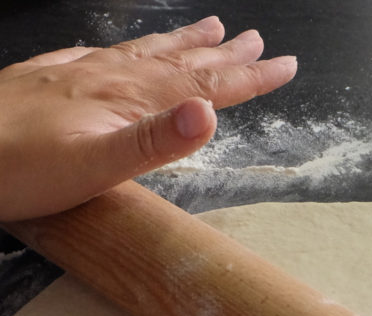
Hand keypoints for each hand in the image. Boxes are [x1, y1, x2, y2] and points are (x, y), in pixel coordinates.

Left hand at [0, 16, 295, 221]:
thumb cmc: (15, 171)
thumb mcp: (92, 167)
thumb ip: (153, 142)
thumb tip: (211, 114)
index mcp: (126, 98)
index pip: (203, 86)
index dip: (248, 77)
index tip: (284, 65)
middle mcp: (106, 76)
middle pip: (180, 62)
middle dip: (226, 55)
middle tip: (259, 41)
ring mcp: (76, 73)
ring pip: (144, 51)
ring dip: (184, 42)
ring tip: (212, 28)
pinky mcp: (50, 77)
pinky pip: (104, 52)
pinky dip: (131, 47)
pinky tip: (128, 47)